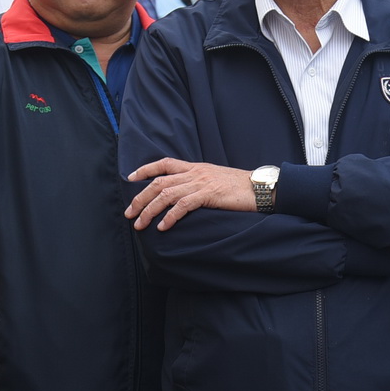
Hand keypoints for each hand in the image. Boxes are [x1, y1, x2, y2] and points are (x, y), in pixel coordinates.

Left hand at [124, 159, 255, 229]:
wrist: (260, 187)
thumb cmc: (240, 187)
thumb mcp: (215, 179)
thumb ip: (199, 182)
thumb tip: (184, 194)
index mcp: (195, 167)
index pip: (164, 163)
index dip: (145, 169)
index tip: (130, 178)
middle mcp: (195, 172)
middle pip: (159, 182)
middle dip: (140, 198)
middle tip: (129, 213)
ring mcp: (201, 182)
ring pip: (166, 194)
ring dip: (149, 210)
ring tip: (140, 224)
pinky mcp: (209, 194)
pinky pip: (183, 205)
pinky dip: (170, 217)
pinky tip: (162, 227)